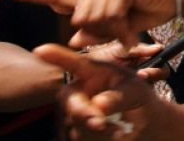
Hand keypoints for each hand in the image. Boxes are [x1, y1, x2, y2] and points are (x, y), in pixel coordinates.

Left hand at [5, 0, 176, 48]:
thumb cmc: (148, 11)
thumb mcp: (118, 29)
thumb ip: (95, 32)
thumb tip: (74, 38)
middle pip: (78, 18)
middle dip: (98, 33)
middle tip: (121, 33)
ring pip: (92, 18)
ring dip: (112, 31)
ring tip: (130, 29)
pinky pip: (110, 16)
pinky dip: (122, 29)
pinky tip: (134, 27)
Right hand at [36, 44, 159, 139]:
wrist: (142, 119)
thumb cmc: (136, 95)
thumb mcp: (136, 90)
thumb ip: (119, 95)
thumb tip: (98, 105)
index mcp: (93, 71)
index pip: (74, 63)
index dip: (57, 56)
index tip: (41, 50)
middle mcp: (81, 89)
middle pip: (70, 99)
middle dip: (82, 112)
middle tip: (100, 123)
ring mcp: (77, 110)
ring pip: (77, 122)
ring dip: (98, 129)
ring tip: (121, 131)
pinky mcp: (78, 129)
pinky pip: (83, 136)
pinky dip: (102, 137)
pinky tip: (118, 134)